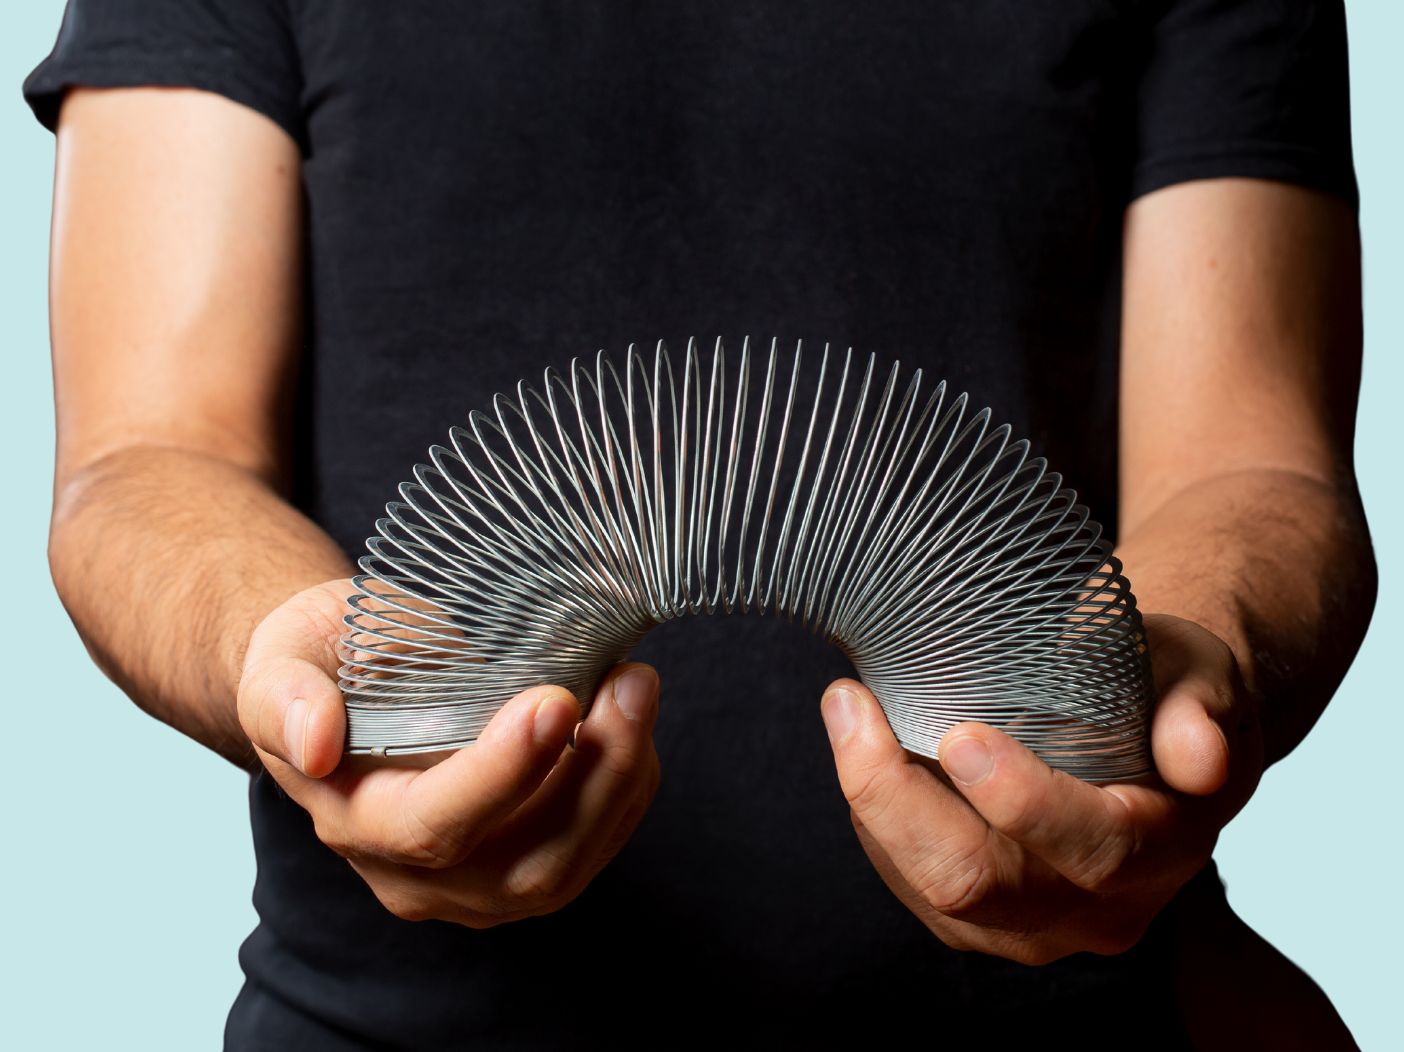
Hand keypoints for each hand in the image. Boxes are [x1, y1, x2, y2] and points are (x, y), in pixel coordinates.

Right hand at [237, 579, 660, 925]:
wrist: (345, 684)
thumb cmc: (322, 664)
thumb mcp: (283, 658)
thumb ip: (286, 696)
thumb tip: (315, 740)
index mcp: (351, 821)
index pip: (431, 825)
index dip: (499, 773)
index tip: (554, 701)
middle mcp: (413, 875)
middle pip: (521, 864)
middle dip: (593, 776)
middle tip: (629, 684)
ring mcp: (474, 883)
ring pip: (568, 866)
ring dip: (622, 781)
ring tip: (636, 689)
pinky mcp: (523, 866)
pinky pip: (591, 850)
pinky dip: (626, 788)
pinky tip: (631, 720)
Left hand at [819, 613, 1264, 963]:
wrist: (1148, 729)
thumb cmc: (1164, 688)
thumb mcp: (1199, 675)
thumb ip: (1199, 709)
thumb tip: (1197, 757)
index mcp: (1165, 849)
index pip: (1095, 849)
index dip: (1023, 800)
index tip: (959, 735)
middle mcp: (1099, 908)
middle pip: (978, 884)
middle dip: (897, 798)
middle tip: (852, 704)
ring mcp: (1032, 923)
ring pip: (925, 888)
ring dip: (870, 799)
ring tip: (848, 709)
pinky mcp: (975, 919)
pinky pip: (905, 881)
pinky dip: (873, 813)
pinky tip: (864, 746)